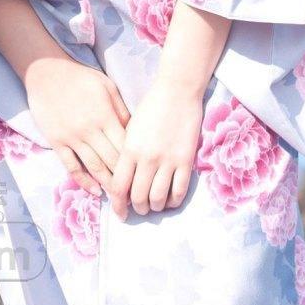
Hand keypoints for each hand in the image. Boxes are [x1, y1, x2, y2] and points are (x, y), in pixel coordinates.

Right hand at [25, 55, 131, 197]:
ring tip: (119, 199)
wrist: (47, 72)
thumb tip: (134, 132)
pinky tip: (94, 190)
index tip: (145, 176)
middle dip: (125, 180)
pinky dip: (83, 181)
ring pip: (94, 168)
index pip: (125, 147)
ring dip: (107, 185)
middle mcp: (90, 130)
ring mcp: (72, 137)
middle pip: (112, 161)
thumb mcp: (107, 86)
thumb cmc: (81, 77)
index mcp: (105, 115)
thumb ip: (121, 110)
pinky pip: (71, 167)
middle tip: (136, 195)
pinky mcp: (57, 142)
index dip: (135, 164)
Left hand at [106, 76, 203, 220]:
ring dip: (155, 207)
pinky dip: (173, 201)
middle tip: (140, 208)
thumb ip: (127, 154)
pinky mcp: (186, 160)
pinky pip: (179, 191)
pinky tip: (170, 199)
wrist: (177, 91)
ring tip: (154, 204)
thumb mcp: (131, 128)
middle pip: (138, 197)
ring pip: (158, 199)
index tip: (121, 213)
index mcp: (130, 149)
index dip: (118, 206)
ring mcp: (168, 160)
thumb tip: (124, 181)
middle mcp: (147, 158)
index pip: (119, 188)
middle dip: (138, 208)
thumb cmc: (152, 107)